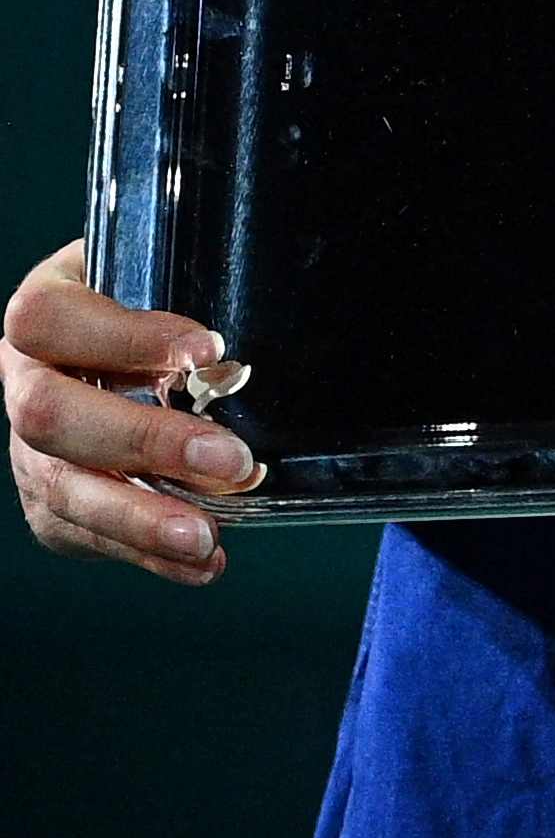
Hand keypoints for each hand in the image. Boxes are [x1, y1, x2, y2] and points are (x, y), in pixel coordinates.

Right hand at [7, 242, 254, 584]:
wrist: (125, 352)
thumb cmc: (158, 304)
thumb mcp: (168, 274)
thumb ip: (194, 285)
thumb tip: (248, 339)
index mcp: (45, 312)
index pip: (49, 320)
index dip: (125, 337)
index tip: (211, 350)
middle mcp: (23, 381)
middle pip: (49, 416)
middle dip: (143, 442)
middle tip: (230, 461)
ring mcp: (29, 448)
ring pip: (62, 488)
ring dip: (140, 518)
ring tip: (207, 538)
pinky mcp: (49, 502)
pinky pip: (86, 535)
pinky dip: (147, 554)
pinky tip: (199, 563)